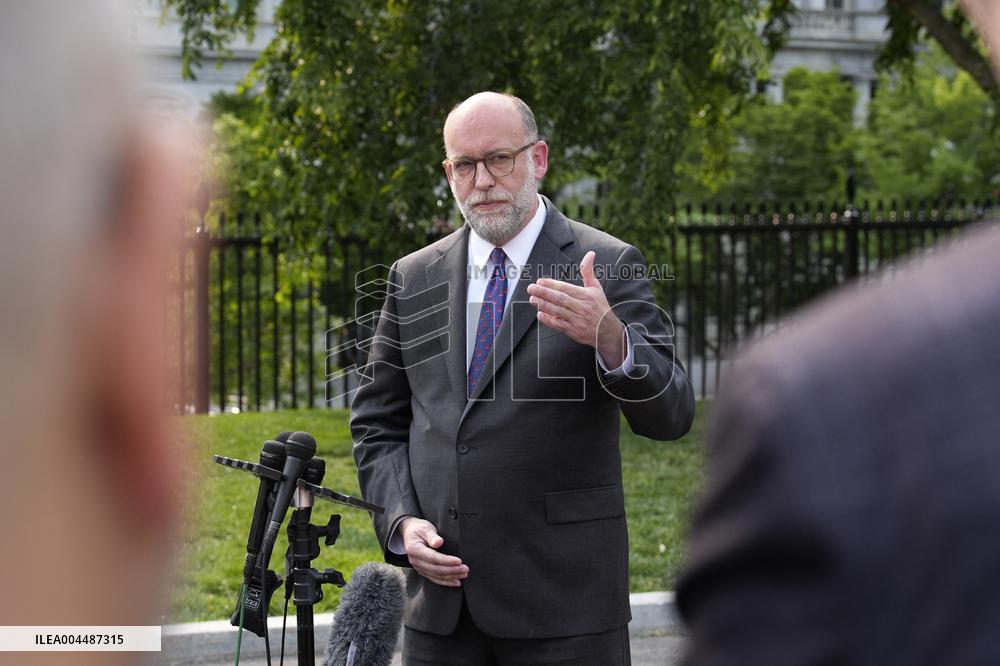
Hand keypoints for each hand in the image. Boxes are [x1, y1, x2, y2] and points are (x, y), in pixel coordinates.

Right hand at [398, 517, 468, 586]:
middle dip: (452, 570)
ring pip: (436, 576)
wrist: (410, 533)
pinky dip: (446, 581)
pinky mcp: (423, 570)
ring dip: (451, 577)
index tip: (459, 561)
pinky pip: (435, 578)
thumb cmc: (419, 529)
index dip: (446, 561)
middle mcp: (415, 561)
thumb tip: (439, 542)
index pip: (433, 558)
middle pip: (435, 569)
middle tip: (465, 569)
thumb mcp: (425, 528)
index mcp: (414, 550)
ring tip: (463, 575)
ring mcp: (419, 567)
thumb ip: (432, 536)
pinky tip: (455, 582)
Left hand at [527, 250, 625, 367]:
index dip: (552, 284)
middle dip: (544, 293)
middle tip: (531, 288)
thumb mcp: (596, 288)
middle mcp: (583, 307)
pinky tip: (540, 314)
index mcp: (587, 296)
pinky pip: (560, 325)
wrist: (608, 331)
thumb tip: (590, 254)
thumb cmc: (600, 307)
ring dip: (544, 305)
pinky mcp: (575, 331)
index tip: (540, 281)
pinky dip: (549, 320)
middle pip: (560, 299)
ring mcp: (578, 320)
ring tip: (532, 299)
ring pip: (558, 311)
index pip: (566, 288)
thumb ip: (588, 271)